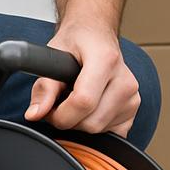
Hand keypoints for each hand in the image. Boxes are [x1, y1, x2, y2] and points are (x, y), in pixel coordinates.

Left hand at [24, 21, 140, 136]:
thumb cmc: (76, 43)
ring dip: (79, 123)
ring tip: (74, 101)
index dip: (59, 114)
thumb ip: (43, 87)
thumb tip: (35, 114)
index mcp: (106, 60)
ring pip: (98, 131)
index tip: (49, 109)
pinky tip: (90, 109)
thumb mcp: (53, 56)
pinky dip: (94, 126)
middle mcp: (125, 80)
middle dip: (67, 120)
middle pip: (90, 122)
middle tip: (59, 102)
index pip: (83, 102)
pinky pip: (110, 133)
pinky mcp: (134, 110)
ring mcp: (133, 97)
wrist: (96, 35)